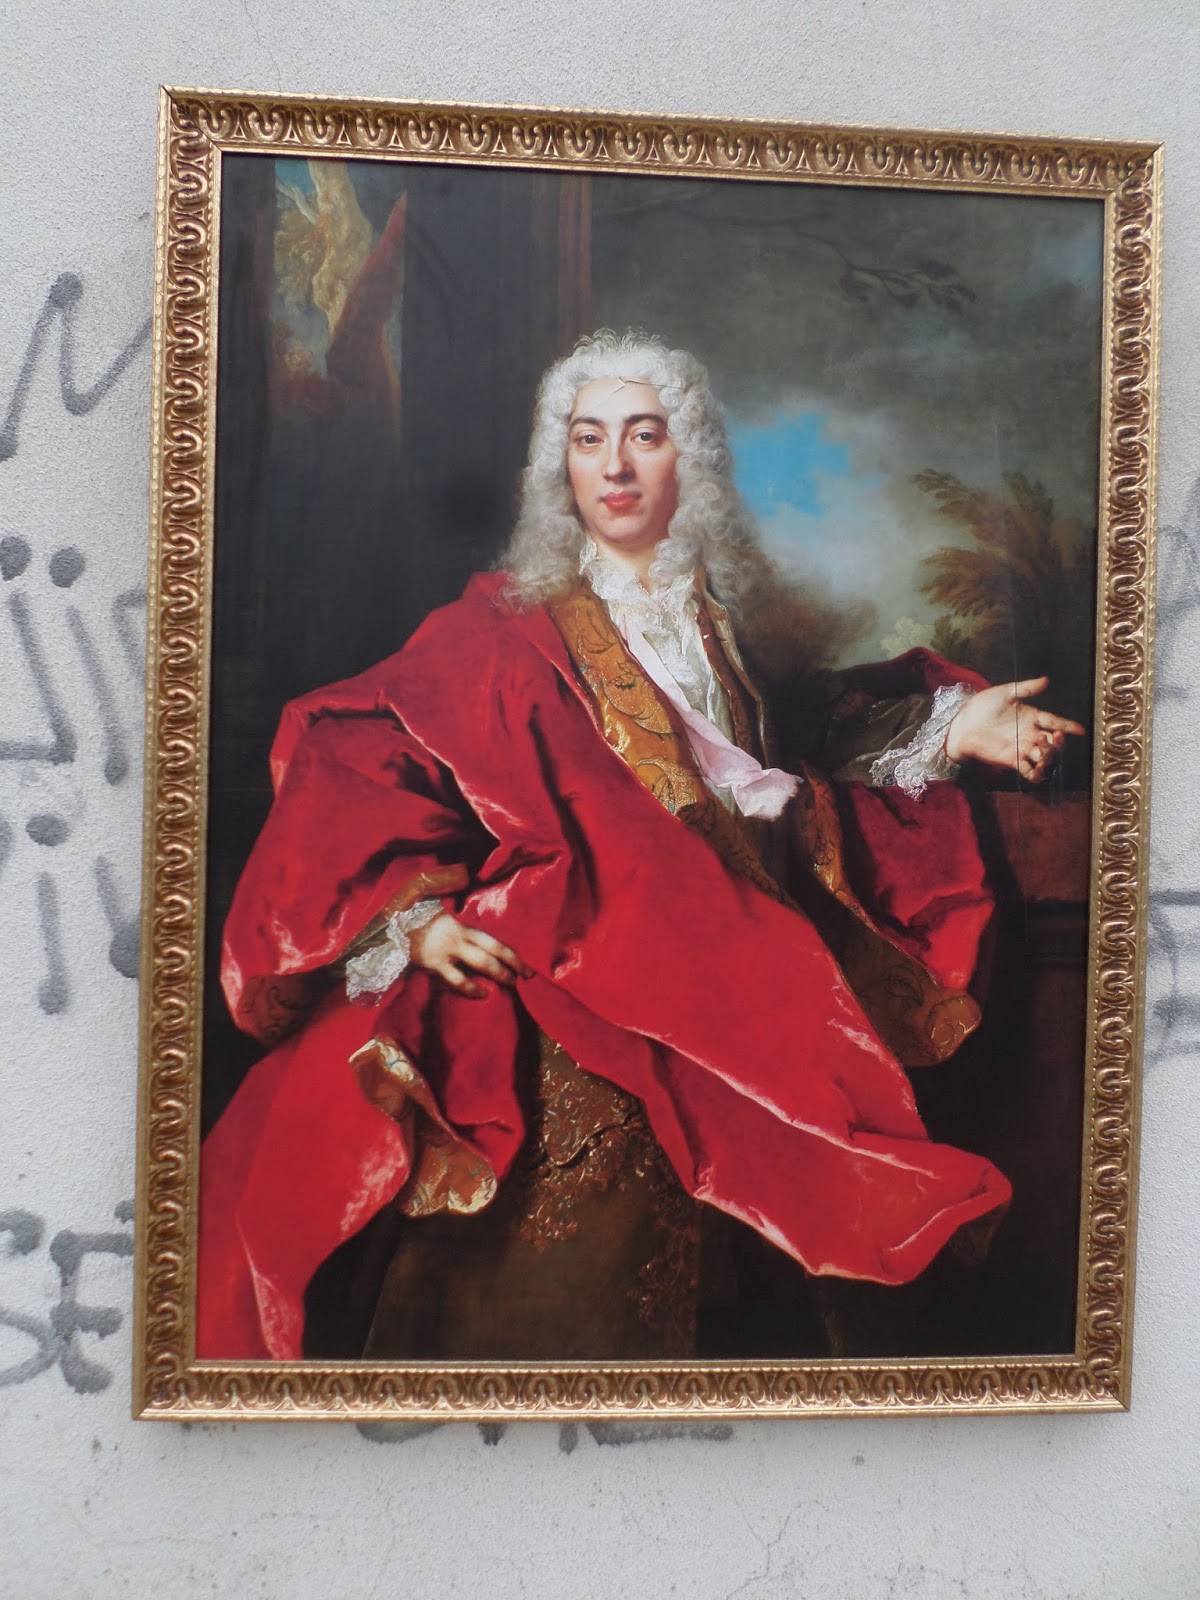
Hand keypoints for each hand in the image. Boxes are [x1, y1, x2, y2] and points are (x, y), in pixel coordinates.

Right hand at [408, 912, 532, 999]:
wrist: (398, 925)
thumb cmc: (427, 928)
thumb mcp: (449, 927)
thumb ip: (466, 938)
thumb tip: (487, 954)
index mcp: (465, 928)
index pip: (496, 942)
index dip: (513, 955)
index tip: (528, 967)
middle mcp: (460, 937)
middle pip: (494, 950)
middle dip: (513, 964)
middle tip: (526, 977)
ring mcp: (448, 949)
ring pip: (481, 962)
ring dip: (499, 973)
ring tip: (511, 984)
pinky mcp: (434, 962)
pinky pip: (457, 978)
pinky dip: (472, 988)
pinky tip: (482, 993)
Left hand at [944, 676, 1084, 782]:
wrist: (961, 723)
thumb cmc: (981, 706)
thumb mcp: (1004, 693)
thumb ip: (1026, 688)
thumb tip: (1046, 680)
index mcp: (1032, 716)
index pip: (1055, 721)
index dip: (1068, 726)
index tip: (1080, 730)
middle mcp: (1030, 734)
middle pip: (1053, 742)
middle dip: (1058, 742)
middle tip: (1054, 737)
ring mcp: (1021, 748)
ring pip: (1044, 757)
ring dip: (1048, 757)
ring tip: (1042, 751)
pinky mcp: (1011, 760)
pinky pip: (1028, 772)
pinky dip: (1036, 774)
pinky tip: (1038, 771)